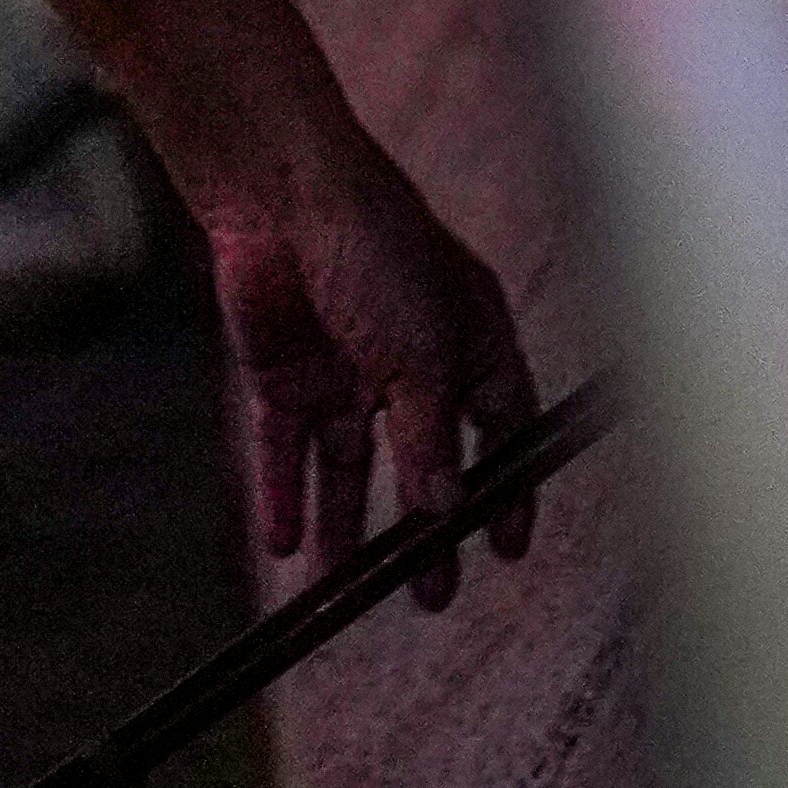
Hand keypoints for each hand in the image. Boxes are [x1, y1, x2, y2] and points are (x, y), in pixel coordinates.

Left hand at [208, 98, 538, 591]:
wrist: (280, 192)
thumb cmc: (374, 245)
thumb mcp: (421, 354)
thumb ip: (432, 439)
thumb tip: (446, 513)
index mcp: (467, 332)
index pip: (499, 422)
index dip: (504, 482)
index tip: (507, 546)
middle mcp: (410, 355)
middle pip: (422, 458)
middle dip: (424, 529)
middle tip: (429, 596)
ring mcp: (346, 365)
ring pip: (349, 465)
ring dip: (347, 527)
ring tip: (342, 591)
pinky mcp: (287, 371)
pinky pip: (286, 447)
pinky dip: (285, 493)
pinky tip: (286, 546)